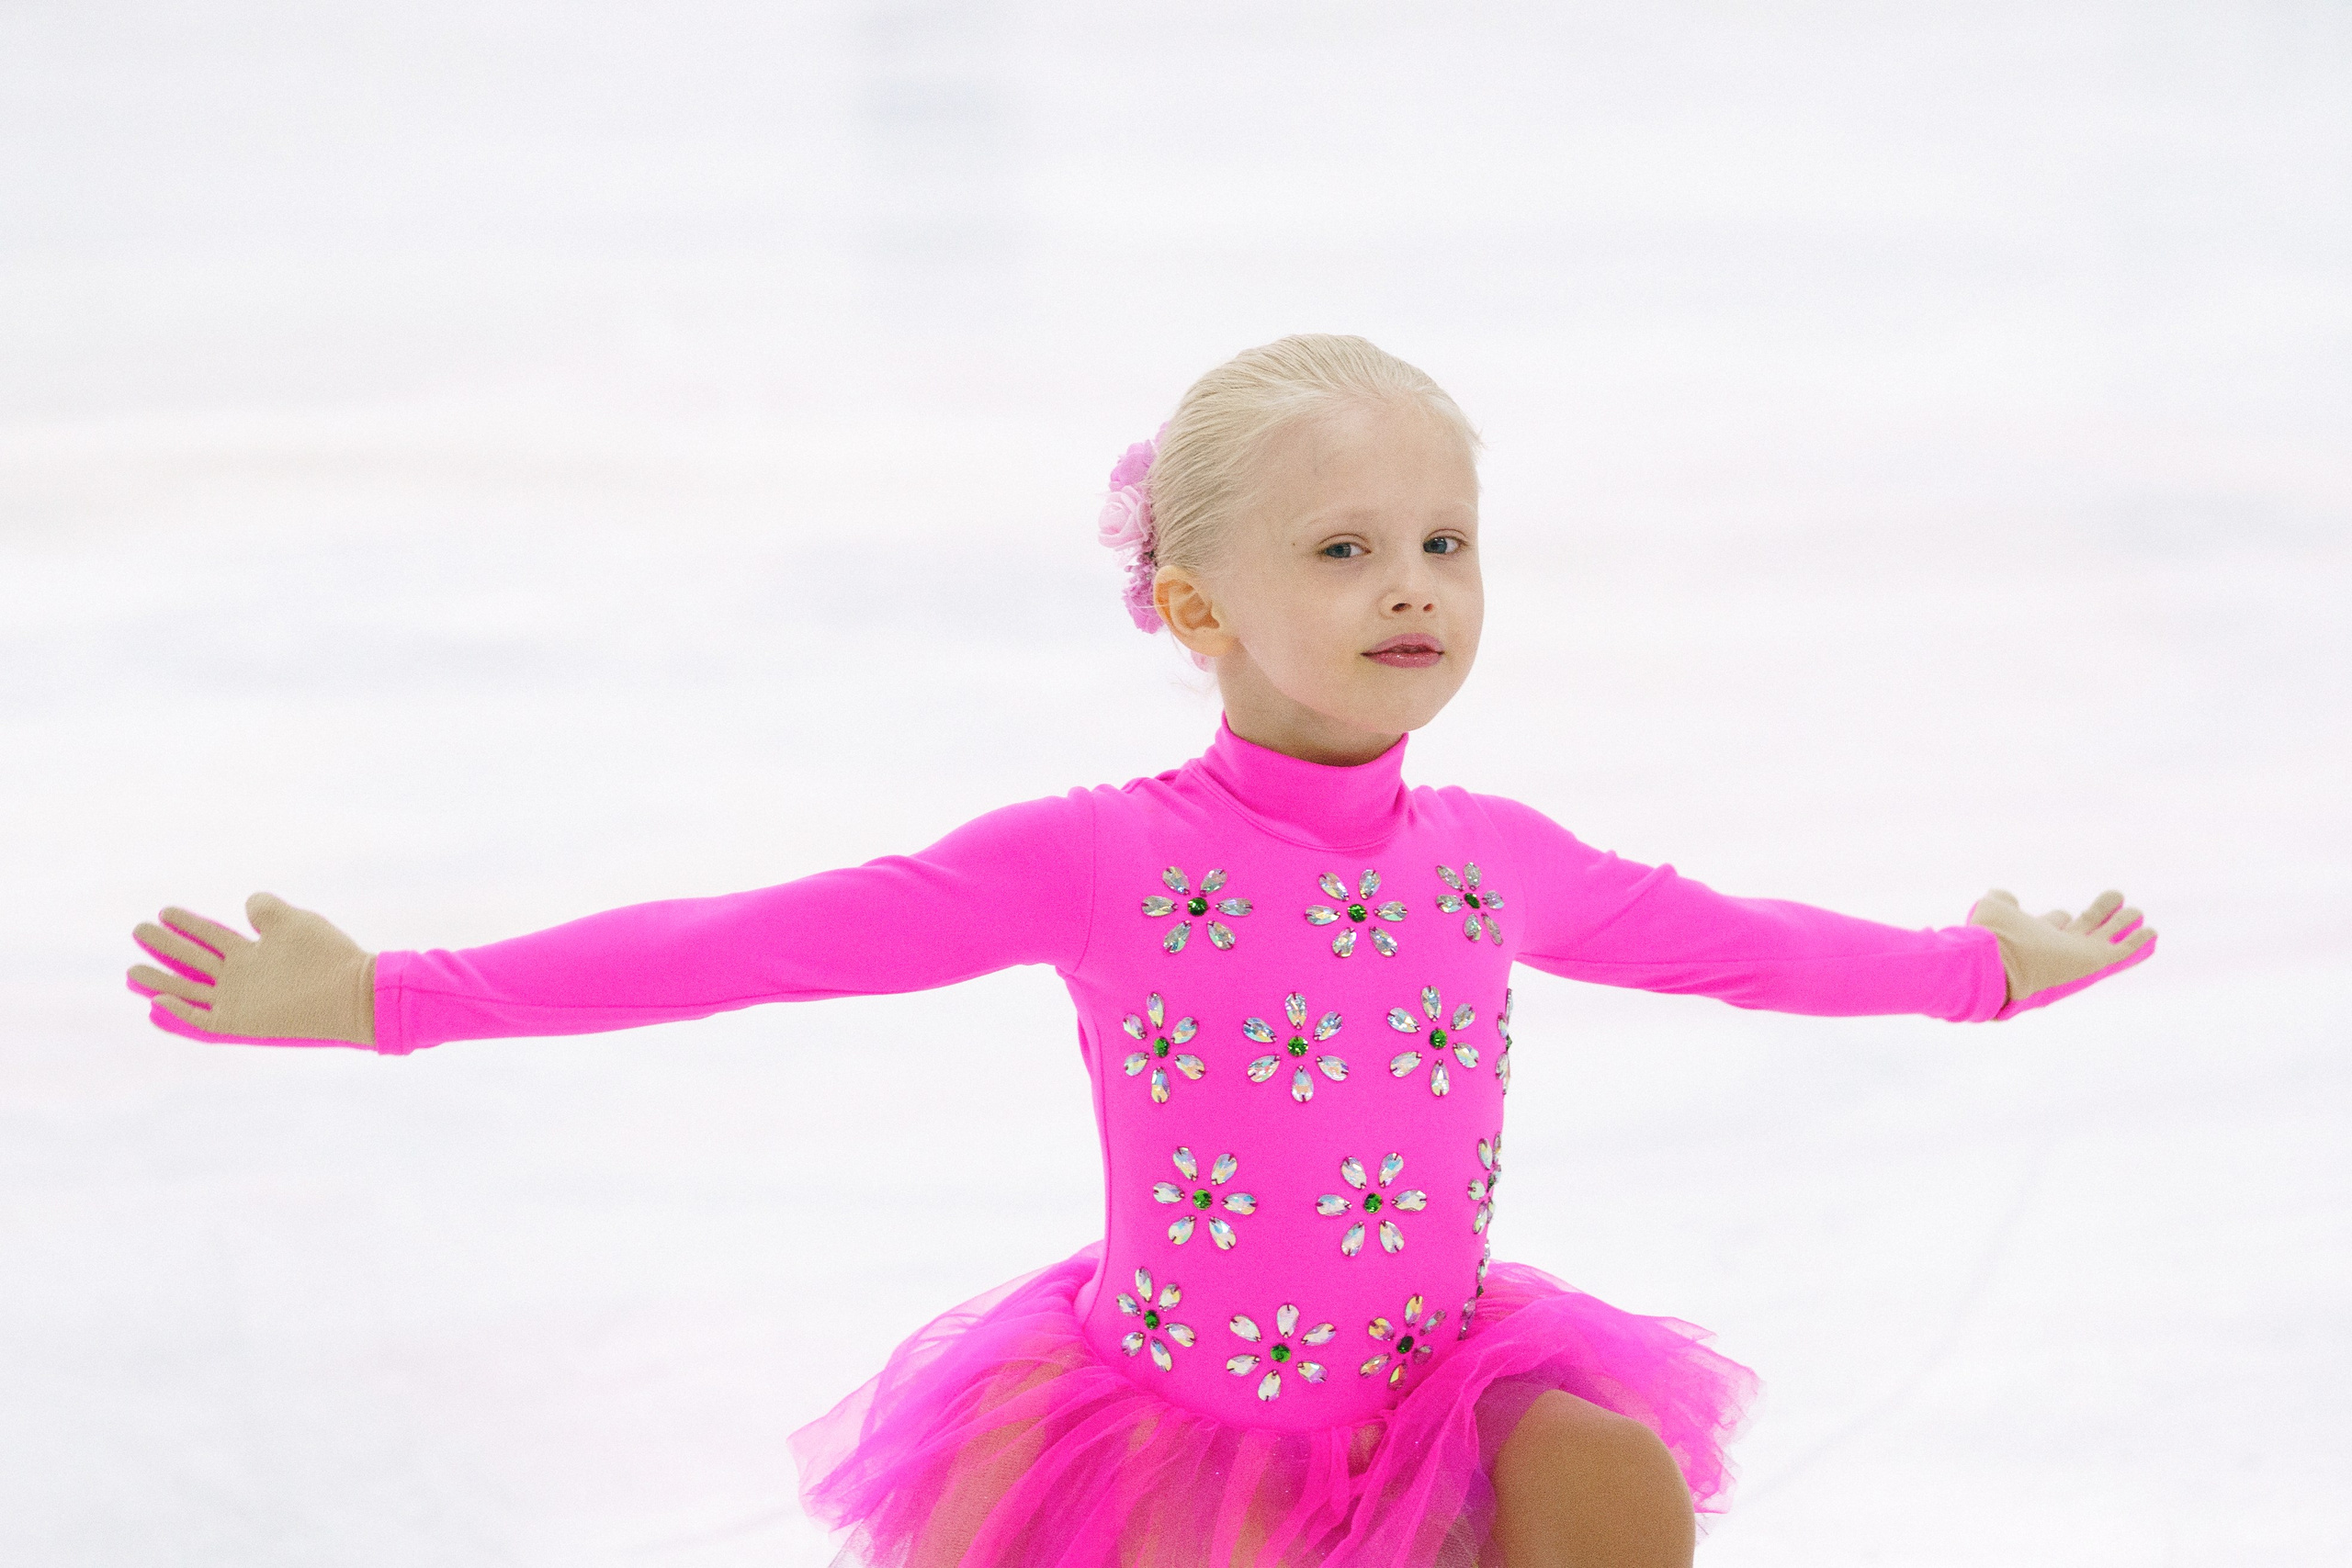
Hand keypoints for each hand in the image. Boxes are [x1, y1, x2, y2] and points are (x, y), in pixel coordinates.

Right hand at [127, 892, 376, 1047]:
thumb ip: (266, 910)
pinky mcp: (242, 1024)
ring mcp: (239, 1001)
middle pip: (194, 961)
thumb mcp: (292, 922)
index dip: (188, 924)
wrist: (353, 991)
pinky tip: (159, 1003)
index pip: (210, 936)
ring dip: (161, 983)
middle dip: (166, 947)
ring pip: (190, 992)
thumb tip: (247, 903)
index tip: (164, 910)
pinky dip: (181, 1016)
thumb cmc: (327, 954)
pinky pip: (203, 1023)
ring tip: (132, 972)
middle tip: (138, 930)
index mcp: (251, 951)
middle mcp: (241, 976)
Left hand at [1967, 887, 2156, 1013]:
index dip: (2057, 918)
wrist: (1999, 960)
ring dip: (2122, 923)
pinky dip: (2138, 943)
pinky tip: (2152, 933)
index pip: (2054, 924)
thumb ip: (2002, 901)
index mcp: (2036, 937)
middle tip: (2115, 896)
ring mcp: (2078, 953)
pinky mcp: (2094, 961)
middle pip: (2086, 927)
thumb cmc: (1993, 934)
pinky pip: (2122, 951)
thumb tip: (2005, 897)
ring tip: (2137, 912)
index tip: (2063, 914)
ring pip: (2106, 935)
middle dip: (2100, 913)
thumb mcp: (1994, 909)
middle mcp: (2059, 946)